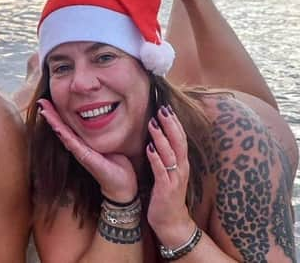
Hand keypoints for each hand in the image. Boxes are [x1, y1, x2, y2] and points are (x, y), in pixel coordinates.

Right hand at [38, 99, 137, 201]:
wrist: (122, 186)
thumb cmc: (116, 166)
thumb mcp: (109, 146)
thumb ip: (104, 135)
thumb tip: (107, 119)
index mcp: (83, 143)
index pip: (67, 125)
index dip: (57, 114)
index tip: (48, 101)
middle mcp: (78, 148)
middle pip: (61, 128)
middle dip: (51, 115)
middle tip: (41, 102)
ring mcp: (80, 153)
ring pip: (64, 134)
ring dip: (53, 123)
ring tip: (44, 111)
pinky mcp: (86, 158)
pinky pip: (74, 145)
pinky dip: (65, 136)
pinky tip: (58, 128)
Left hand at [146, 106, 195, 245]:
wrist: (171, 222)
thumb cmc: (167, 195)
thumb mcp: (168, 173)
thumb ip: (166, 157)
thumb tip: (158, 138)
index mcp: (181, 164)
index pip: (180, 139)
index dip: (174, 123)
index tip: (166, 107)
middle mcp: (181, 169)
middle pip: (178, 142)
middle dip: (171, 125)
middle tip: (162, 108)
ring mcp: (174, 179)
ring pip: (170, 154)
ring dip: (161, 138)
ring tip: (153, 123)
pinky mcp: (166, 189)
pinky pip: (161, 170)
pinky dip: (156, 158)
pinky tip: (149, 147)